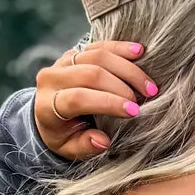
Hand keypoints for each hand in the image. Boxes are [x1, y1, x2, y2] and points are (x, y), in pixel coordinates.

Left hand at [33, 40, 157, 160]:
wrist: (48, 113)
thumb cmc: (64, 135)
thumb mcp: (70, 148)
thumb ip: (85, 146)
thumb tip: (103, 141)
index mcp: (46, 106)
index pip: (78, 98)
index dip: (108, 102)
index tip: (134, 111)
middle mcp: (51, 79)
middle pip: (90, 73)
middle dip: (122, 85)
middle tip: (147, 98)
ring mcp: (62, 62)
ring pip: (97, 56)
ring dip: (127, 69)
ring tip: (148, 84)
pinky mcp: (74, 52)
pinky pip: (99, 46)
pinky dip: (120, 48)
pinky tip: (139, 52)